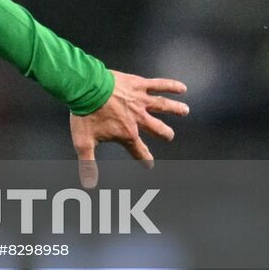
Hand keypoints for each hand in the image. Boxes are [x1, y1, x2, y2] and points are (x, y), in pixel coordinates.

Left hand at [69, 71, 188, 187]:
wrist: (84, 88)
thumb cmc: (85, 113)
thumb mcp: (84, 142)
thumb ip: (88, 164)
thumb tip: (89, 185)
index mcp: (127, 133)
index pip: (139, 151)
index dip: (144, 159)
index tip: (149, 165)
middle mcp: (138, 119)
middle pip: (157, 128)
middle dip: (164, 133)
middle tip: (169, 135)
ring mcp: (140, 101)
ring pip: (163, 106)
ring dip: (175, 109)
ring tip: (185, 110)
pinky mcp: (138, 84)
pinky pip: (158, 84)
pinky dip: (171, 86)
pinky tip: (181, 88)